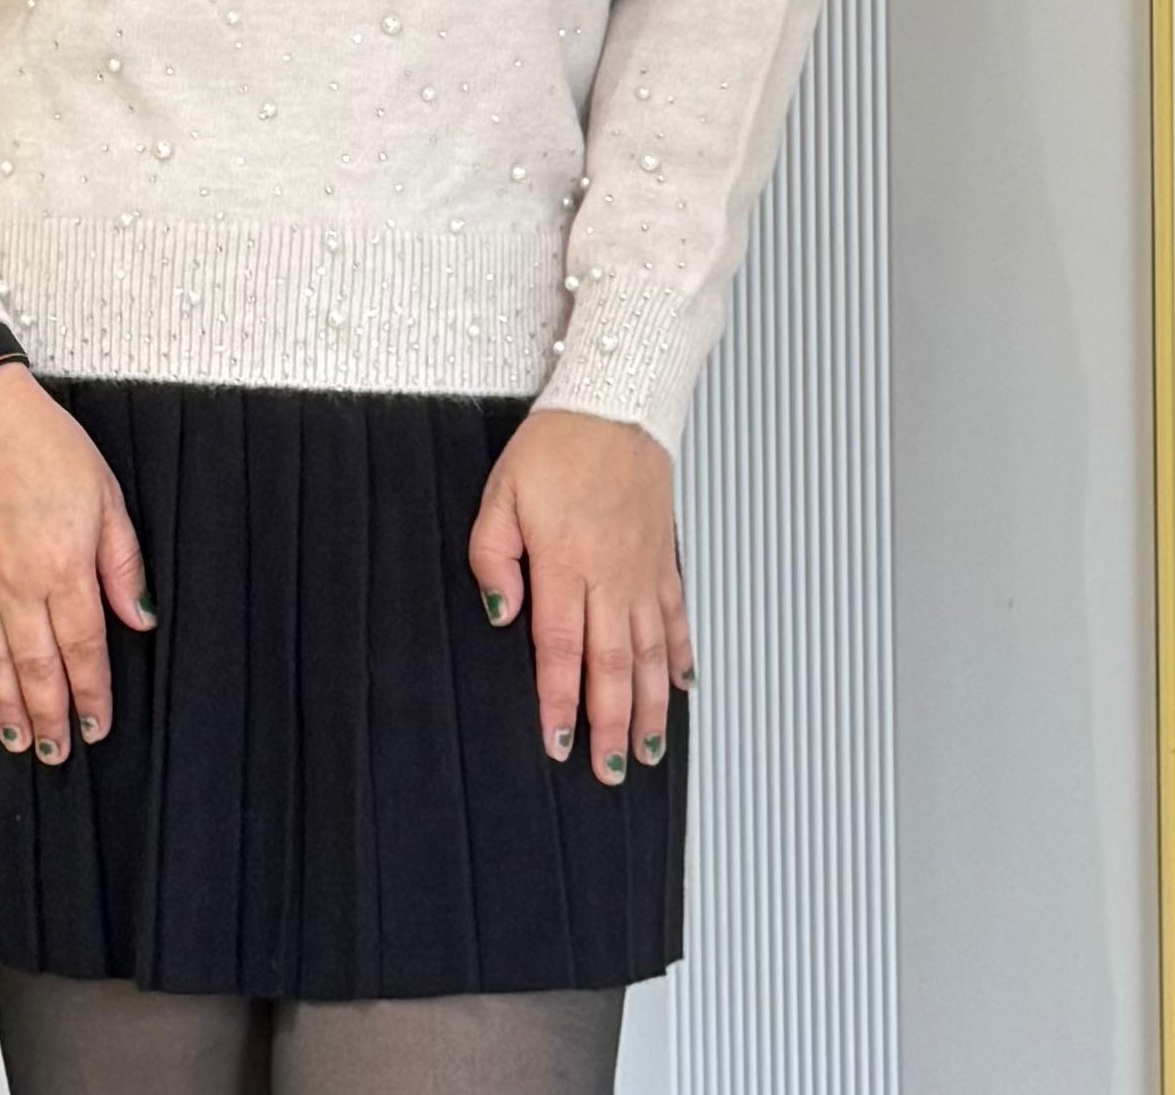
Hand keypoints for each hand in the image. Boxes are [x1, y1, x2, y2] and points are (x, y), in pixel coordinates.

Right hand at [0, 364, 155, 763]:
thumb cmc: (50, 448)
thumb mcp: (106, 496)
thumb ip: (122, 562)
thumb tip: (139, 617)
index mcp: (64, 570)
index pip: (83, 648)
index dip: (93, 694)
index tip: (98, 728)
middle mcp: (19, 586)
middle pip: (36, 667)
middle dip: (49, 715)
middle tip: (57, 755)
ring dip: (5, 703)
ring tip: (17, 740)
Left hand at [467, 408, 695, 784]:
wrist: (617, 404)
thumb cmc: (556, 445)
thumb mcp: (501, 492)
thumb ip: (493, 555)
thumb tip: (501, 615)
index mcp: (565, 563)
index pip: (560, 648)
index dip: (559, 702)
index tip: (559, 744)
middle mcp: (611, 576)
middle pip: (613, 665)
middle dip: (610, 725)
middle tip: (608, 772)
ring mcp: (643, 570)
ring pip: (649, 653)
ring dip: (647, 707)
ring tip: (644, 751)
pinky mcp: (663, 558)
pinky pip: (675, 617)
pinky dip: (680, 655)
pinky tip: (681, 687)